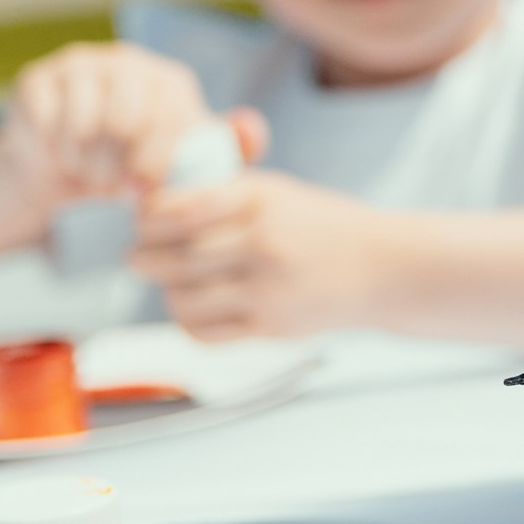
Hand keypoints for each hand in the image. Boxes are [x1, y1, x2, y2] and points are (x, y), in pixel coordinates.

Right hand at [0, 42, 220, 210]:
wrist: (70, 171)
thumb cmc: (139, 168)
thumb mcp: (185, 165)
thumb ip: (224, 151)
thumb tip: (253, 131)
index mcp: (171, 82)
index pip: (170, 120)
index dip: (156, 162)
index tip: (143, 190)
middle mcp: (128, 62)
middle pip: (124, 120)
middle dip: (118, 166)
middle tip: (112, 184)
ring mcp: (80, 65)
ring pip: (83, 123)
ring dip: (86, 162)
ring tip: (90, 171)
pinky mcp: (37, 78)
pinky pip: (46, 123)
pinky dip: (54, 151)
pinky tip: (61, 156)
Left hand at [130, 171, 391, 339]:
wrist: (383, 269)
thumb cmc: (322, 226)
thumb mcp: (279, 192)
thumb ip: (223, 194)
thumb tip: (155, 204)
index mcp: (262, 200)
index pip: (181, 207)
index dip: (149, 216)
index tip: (145, 218)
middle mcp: (264, 244)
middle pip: (172, 256)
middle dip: (143, 255)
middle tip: (139, 253)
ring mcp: (267, 290)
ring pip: (181, 297)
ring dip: (165, 289)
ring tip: (171, 281)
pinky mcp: (270, 327)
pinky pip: (203, 331)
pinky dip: (188, 319)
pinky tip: (195, 306)